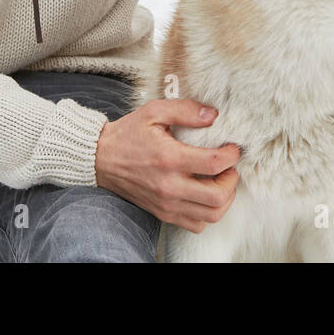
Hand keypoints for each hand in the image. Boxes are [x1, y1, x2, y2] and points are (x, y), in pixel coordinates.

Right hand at [95, 99, 241, 233]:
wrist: (101, 158)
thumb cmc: (128, 133)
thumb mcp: (154, 111)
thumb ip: (185, 110)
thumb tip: (212, 115)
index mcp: (169, 158)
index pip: (214, 164)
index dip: (232, 156)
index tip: (232, 149)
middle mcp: (169, 186)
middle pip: (218, 196)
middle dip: (232, 180)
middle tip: (229, 167)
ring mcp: (166, 204)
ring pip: (211, 215)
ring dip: (224, 199)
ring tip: (220, 181)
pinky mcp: (163, 213)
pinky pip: (196, 224)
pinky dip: (208, 213)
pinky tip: (204, 195)